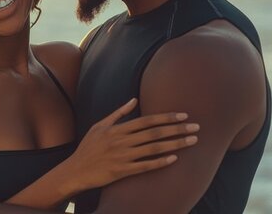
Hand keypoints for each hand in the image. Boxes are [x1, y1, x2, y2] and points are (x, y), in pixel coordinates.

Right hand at [62, 98, 198, 192]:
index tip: (183, 116)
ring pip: (154, 148)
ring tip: (192, 141)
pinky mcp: (122, 171)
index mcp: (117, 129)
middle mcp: (122, 141)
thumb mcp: (99, 126)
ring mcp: (123, 156)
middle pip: (155, 133)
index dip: (166, 117)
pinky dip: (160, 162)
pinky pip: (145, 166)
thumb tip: (134, 100)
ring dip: (175, 144)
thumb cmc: (88, 148)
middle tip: (196, 127)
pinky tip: (174, 159)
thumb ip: (118, 114)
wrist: (75, 170)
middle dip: (177, 129)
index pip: (147, 120)